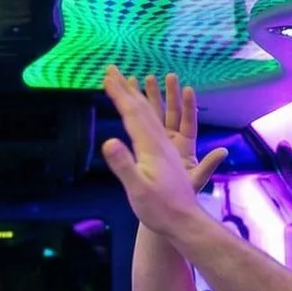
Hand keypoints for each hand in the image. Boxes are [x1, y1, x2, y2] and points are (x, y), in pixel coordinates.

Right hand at [100, 66, 218, 237]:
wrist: (184, 221)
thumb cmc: (159, 210)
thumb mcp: (138, 190)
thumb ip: (125, 166)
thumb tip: (109, 142)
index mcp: (152, 147)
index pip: (133, 114)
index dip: (119, 94)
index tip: (107, 77)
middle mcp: (160, 143)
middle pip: (142, 108)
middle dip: (126, 88)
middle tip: (112, 69)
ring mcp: (164, 148)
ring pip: (150, 114)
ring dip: (137, 96)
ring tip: (128, 80)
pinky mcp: (165, 155)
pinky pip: (154, 126)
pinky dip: (145, 113)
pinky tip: (141, 113)